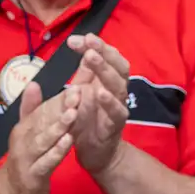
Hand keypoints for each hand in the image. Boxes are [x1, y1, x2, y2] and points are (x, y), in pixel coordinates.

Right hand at [0, 81, 78, 193]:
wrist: (12, 193)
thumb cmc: (25, 160)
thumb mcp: (27, 133)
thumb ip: (31, 109)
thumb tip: (33, 83)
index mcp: (23, 128)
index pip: (42, 110)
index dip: (59, 98)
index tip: (76, 86)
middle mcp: (22, 140)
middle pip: (43, 122)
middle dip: (60, 108)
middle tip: (78, 94)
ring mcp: (26, 158)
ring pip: (43, 140)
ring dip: (57, 127)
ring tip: (73, 114)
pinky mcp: (32, 175)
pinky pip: (45, 162)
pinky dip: (56, 152)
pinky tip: (68, 142)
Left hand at [65, 33, 130, 175]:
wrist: (95, 154)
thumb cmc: (86, 122)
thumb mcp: (81, 93)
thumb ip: (83, 72)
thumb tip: (83, 46)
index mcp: (107, 82)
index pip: (107, 57)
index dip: (95, 46)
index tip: (76, 39)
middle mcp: (116, 91)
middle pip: (118, 66)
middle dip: (104, 52)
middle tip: (88, 42)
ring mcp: (118, 107)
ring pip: (118, 85)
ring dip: (105, 70)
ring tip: (91, 58)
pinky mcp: (116, 125)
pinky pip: (117, 112)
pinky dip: (109, 101)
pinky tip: (100, 92)